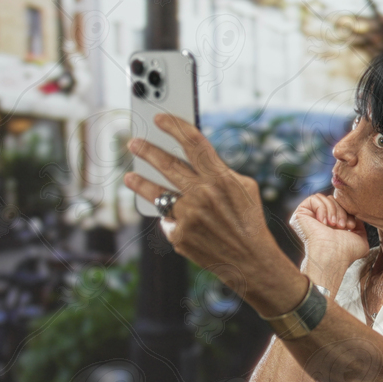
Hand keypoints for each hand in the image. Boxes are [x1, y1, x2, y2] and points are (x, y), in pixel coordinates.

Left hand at [123, 113, 275, 286]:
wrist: (251, 262)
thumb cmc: (249, 221)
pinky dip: (172, 219)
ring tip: (130, 176)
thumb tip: (194, 161)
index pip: (194, 144)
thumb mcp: (245, 189)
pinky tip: (175, 219)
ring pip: (157, 193)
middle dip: (147, 151)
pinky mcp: (180, 236)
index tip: (160, 118)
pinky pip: (168, 220)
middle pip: (168, 164)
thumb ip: (221, 172)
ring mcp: (189, 216)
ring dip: (140, 183)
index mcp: (222, 179)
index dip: (175, 127)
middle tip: (134, 143)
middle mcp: (203, 195)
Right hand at [290, 193, 368, 265]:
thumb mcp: (360, 238)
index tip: (351, 225)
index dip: (348, 212)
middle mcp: (318, 220)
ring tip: (334, 225)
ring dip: (333, 211)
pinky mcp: (300, 214)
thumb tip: (356, 218)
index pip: (340, 206)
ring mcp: (308, 217)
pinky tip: (323, 223)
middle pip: (333, 200)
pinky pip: (314, 199)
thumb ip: (360, 227)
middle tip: (341, 226)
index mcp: (330, 225)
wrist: (333, 256)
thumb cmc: (346, 252)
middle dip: (341, 211)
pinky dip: (322, 208)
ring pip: (324, 198)